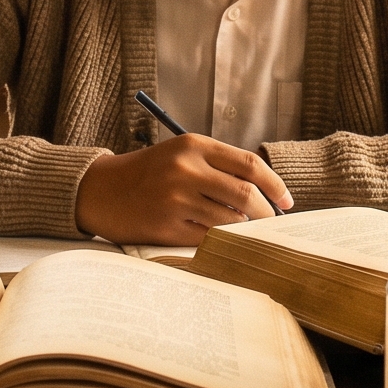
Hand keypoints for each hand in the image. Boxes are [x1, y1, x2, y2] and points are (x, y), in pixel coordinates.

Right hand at [75, 135, 293, 245]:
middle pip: (246, 194)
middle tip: (272, 224)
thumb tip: (265, 195)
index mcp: (194, 145)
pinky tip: (221, 241)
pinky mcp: (166, 225)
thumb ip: (218, 167)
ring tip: (245, 232)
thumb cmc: (147, 173)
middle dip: (266, 213)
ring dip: (244, 229)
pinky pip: (208, 238)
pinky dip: (221, 242)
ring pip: (230, 219)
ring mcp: (175, 198)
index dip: (276, 185)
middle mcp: (186, 169)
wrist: (99, 190)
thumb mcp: (181, 154)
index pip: (250, 164)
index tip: (288, 201)